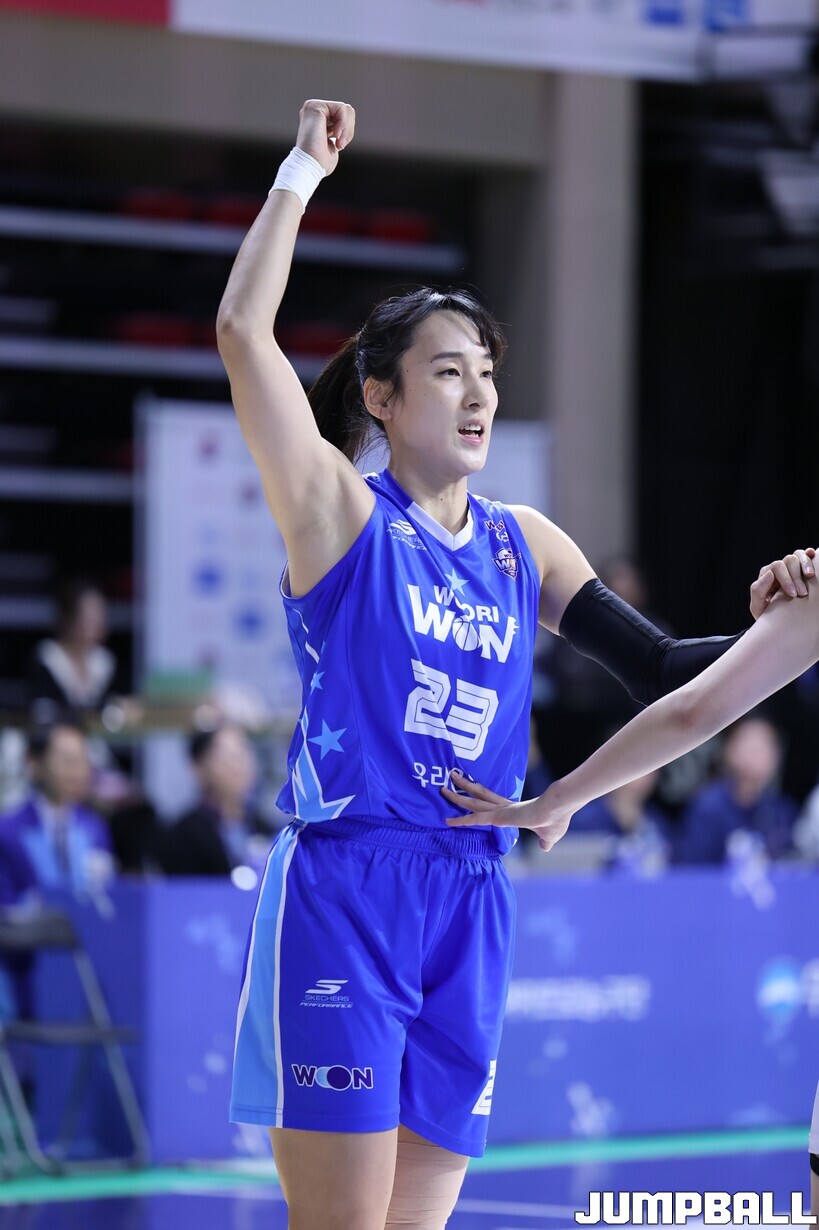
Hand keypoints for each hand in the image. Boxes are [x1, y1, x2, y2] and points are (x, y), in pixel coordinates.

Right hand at [296, 99, 355, 175]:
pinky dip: (343, 124)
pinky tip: (335, 135)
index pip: (343, 117)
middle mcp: (314, 112)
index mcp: (318, 120)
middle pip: (347, 111)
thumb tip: (342, 130)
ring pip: (346, 109)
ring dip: (346, 129)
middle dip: (348, 130)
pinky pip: (341, 108)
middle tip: (339, 145)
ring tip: (338, 141)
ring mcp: (313, 107)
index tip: (339, 146)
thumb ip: (337, 133)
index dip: (347, 133)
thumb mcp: (333, 145)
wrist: (310, 166)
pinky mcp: (315, 106)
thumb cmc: (320, 163)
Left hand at [441, 772, 573, 851]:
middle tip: (451, 780)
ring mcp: (500, 810)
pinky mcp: (499, 816)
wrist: (558, 809)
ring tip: (442, 789)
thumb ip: (544, 841)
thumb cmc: (557, 818)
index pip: (492, 803)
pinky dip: (462, 820)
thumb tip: (545, 848)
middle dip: (464, 789)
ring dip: (456, 797)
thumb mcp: (550, 835)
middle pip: (478, 797)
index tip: (470, 796)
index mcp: (514, 810)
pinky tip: (448, 821)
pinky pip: (476, 819)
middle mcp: (504, 807)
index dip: (480, 800)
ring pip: (472, 802)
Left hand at [750, 547, 814, 618]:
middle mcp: (778, 568)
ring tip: (810, 576)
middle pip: (789, 560)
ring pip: (798, 555)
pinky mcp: (801, 569)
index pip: (777, 567)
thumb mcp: (758, 606)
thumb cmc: (766, 613)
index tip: (793, 594)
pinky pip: (805, 555)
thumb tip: (769, 574)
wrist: (776, 621)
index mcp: (766, 575)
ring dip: (806, 564)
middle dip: (797, 577)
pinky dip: (809, 554)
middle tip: (803, 593)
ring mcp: (790, 567)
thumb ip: (758, 590)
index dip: (786, 579)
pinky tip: (813, 555)